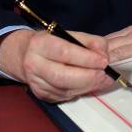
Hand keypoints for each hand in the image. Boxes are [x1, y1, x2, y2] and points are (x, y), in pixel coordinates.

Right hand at [0, 29, 114, 102]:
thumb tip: (104, 52)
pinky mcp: (41, 94)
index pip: (64, 52)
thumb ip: (88, 41)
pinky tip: (88, 85)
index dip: (86, 58)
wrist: (24, 54)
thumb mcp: (67, 34)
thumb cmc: (51, 43)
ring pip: (65, 89)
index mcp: (39, 44)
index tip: (104, 61)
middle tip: (106, 75)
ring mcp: (36, 82)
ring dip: (87, 86)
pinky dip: (80, 91)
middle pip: (63, 76)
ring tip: (102, 80)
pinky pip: (64, 96)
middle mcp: (34, 64)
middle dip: (89, 77)